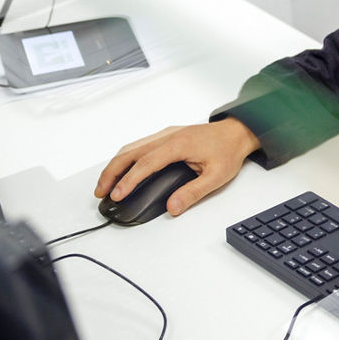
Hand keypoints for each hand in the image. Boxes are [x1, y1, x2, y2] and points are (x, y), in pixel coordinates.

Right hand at [93, 118, 259, 215]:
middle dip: (111, 172)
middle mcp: (167, 136)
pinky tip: (122, 170)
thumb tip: (172, 207)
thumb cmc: (228, 150)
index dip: (128, 180)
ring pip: (132, 147)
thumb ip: (192, 193)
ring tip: (106, 184)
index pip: (145, 164)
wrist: (236, 132)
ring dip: (115, 165)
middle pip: (130, 153)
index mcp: (178, 145)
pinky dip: (125, 158)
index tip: (117, 194)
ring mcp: (165, 134)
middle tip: (101, 191)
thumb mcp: (216, 177)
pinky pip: (139, 145)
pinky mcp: (166, 136)